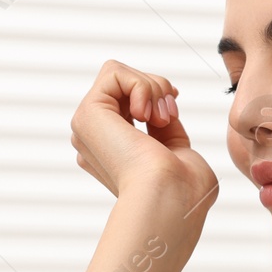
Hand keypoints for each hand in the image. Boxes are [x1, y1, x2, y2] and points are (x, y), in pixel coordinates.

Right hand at [69, 59, 218, 212]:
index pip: (129, 107)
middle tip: (168, 116)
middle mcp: (96, 142)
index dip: (155, 98)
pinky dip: (141, 85)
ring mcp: (88, 129)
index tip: (173, 113)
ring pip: (117, 75)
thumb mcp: (178, 152)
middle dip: (156, 89)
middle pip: (122, 86)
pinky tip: (146, 114)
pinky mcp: (87, 115)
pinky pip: (113, 72)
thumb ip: (166, 130)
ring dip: (151, 87)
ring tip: (159, 118)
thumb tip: (161, 111)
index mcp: (114, 154)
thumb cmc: (183, 190)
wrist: (170, 199)